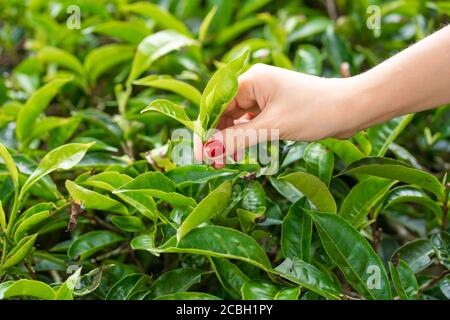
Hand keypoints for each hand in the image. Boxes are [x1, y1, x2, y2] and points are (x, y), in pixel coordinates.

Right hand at [194, 64, 355, 167]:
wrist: (351, 109)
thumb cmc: (315, 111)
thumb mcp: (273, 127)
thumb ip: (238, 139)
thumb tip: (209, 151)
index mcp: (251, 80)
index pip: (216, 103)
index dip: (205, 128)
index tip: (199, 153)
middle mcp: (255, 86)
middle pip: (224, 112)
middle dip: (216, 137)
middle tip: (209, 163)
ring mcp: (264, 98)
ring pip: (237, 120)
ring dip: (229, 141)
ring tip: (222, 163)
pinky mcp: (274, 110)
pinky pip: (251, 125)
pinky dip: (244, 139)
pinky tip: (239, 155)